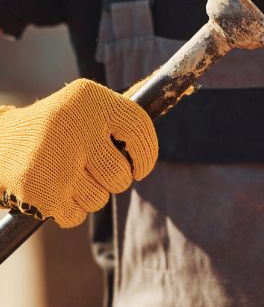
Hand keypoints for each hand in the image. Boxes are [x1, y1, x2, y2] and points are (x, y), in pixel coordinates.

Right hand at [0, 78, 157, 226]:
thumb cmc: (52, 128)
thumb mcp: (82, 108)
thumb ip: (122, 113)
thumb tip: (180, 91)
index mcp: (88, 98)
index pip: (140, 129)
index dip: (146, 155)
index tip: (140, 167)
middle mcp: (73, 124)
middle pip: (122, 176)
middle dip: (110, 180)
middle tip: (86, 167)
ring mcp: (55, 159)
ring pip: (100, 199)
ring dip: (87, 195)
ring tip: (63, 175)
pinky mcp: (40, 191)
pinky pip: (76, 216)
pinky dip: (67, 209)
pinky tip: (50, 188)